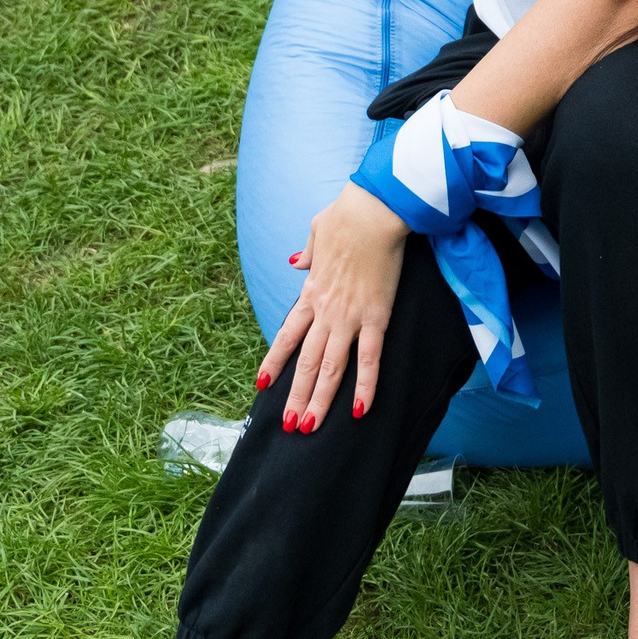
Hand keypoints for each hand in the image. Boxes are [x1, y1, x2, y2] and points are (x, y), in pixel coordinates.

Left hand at [256, 183, 407, 430]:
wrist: (371, 211)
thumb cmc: (346, 215)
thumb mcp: (316, 231)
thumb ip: (306, 253)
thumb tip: (296, 262)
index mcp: (311, 292)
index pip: (288, 335)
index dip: (275, 360)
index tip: (262, 383)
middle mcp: (325, 311)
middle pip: (306, 361)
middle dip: (296, 394)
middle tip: (289, 423)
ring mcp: (349, 317)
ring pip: (330, 368)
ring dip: (319, 400)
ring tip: (309, 426)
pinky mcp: (375, 316)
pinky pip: (369, 358)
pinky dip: (365, 386)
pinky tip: (360, 409)